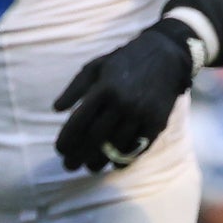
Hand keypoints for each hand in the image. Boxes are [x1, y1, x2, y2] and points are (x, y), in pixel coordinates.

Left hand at [54, 19, 195, 172]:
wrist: (165, 55)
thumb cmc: (123, 61)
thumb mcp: (95, 66)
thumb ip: (74, 87)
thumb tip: (56, 109)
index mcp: (104, 88)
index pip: (79, 121)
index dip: (67, 139)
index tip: (60, 151)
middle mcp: (123, 102)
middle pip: (96, 138)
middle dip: (79, 155)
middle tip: (69, 166)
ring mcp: (142, 112)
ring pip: (117, 145)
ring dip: (101, 160)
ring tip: (90, 167)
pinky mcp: (158, 120)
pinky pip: (140, 146)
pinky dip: (127, 158)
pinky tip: (115, 164)